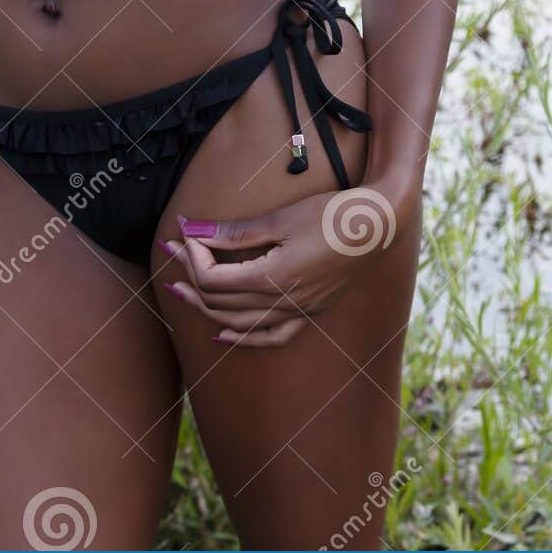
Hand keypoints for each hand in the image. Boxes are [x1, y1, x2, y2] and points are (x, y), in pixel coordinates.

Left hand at [159, 182, 415, 347]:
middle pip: (221, 302)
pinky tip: (224, 333)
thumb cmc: (331, 215)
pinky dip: (244, 337)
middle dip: (191, 278)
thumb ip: (234, 232)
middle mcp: (282, 304)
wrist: (378, 225)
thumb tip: (193, 230)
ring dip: (207, 307)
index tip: (185, 233)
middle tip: (173, 255)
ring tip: (183, 290)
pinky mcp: (309, 312)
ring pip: (239, 322)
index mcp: (272, 279)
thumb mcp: (279, 219)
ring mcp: (297, 312)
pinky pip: (271, 337)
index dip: (193, 258)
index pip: (214, 280)